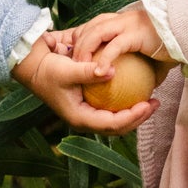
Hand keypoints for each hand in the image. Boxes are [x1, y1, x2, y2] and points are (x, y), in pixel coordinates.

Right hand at [12, 37, 156, 134]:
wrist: (32, 62)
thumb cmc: (47, 68)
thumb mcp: (68, 69)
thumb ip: (90, 72)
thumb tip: (112, 71)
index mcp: (80, 118)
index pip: (112, 124)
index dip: (133, 117)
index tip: (148, 104)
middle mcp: (85, 117)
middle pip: (118, 125)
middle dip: (139, 117)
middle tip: (156, 102)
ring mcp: (87, 109)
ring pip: (116, 117)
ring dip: (134, 109)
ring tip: (152, 97)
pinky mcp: (89, 98)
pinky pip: (111, 102)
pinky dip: (125, 97)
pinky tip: (138, 84)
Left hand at [69, 3, 173, 73]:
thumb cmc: (175, 45)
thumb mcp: (153, 55)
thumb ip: (143, 65)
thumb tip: (144, 85)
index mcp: (125, 20)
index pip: (96, 23)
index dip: (83, 36)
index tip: (77, 54)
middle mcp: (123, 18)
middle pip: (91, 26)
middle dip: (78, 43)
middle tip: (73, 63)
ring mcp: (128, 24)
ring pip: (96, 34)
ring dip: (85, 51)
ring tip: (80, 69)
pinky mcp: (135, 34)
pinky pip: (114, 47)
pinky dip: (104, 60)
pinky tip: (99, 74)